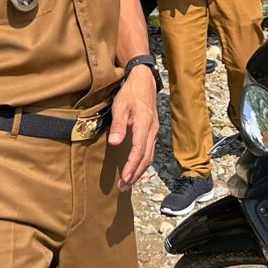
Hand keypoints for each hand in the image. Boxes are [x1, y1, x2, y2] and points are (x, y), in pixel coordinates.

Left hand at [108, 67, 158, 190]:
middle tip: (123, 186)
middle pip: (146, 158)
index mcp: (144, 125)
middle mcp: (152, 131)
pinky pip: (150, 151)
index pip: (139, 151)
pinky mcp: (152, 131)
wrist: (144, 81)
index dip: (132, 166)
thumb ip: (118, 125)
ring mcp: (154, 132)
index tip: (124, 178)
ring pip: (149, 156)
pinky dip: (143, 163)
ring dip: (139, 171)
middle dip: (135, 174)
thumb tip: (114, 143)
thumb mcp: (120, 106)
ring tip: (128, 182)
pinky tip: (135, 168)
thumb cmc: (130, 93)